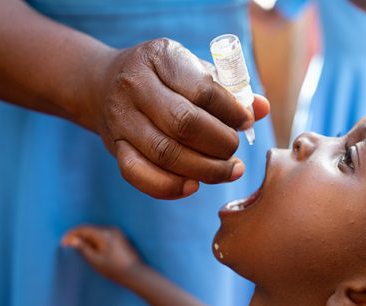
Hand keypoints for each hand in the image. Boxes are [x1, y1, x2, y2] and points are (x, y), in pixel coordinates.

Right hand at [62, 225, 141, 283]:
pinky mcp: (120, 237)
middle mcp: (111, 229)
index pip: (83, 228)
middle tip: (69, 248)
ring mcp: (117, 232)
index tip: (63, 243)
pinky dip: (95, 240)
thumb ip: (82, 248)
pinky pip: (103, 235)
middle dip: (78, 237)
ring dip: (87, 239)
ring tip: (81, 251)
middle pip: (89, 229)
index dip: (71, 234)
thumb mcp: (95, 260)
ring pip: (96, 232)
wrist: (135, 273)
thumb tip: (72, 239)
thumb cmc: (114, 269)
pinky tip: (93, 251)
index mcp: (104, 234)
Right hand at [86, 39, 269, 199]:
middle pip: (184, 124)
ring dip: (205, 169)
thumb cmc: (163, 78)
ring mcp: (121, 119)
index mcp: (160, 58)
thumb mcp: (194, 71)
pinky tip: (194, 185)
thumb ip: (229, 90)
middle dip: (220, 144)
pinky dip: (170, 187)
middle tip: (235, 151)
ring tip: (229, 171)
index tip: (246, 122)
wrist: (102, 84)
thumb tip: (262, 109)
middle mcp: (135, 86)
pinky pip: (139, 175)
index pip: (202, 90)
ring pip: (166, 154)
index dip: (231, 111)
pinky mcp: (114, 147)